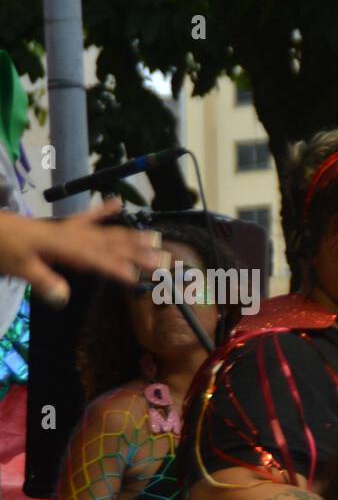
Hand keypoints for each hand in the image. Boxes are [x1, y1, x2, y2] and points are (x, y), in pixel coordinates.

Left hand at [0, 200, 161, 304]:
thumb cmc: (3, 248)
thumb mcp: (19, 267)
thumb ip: (43, 280)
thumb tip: (64, 297)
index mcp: (64, 245)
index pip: (96, 259)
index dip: (116, 268)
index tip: (137, 278)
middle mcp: (73, 235)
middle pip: (110, 244)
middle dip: (135, 253)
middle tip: (160, 260)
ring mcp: (70, 229)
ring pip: (106, 233)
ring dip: (130, 237)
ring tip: (154, 238)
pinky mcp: (64, 226)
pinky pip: (87, 217)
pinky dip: (103, 210)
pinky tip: (117, 203)